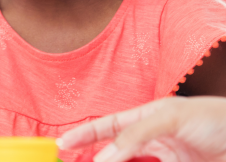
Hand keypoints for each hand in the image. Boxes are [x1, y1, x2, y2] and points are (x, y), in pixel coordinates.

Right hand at [58, 97, 225, 161]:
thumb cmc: (212, 118)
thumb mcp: (170, 119)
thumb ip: (136, 135)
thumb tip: (104, 156)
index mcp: (147, 116)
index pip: (109, 125)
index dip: (85, 134)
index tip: (63, 144)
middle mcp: (152, 139)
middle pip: (115, 149)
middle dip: (94, 156)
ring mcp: (164, 158)